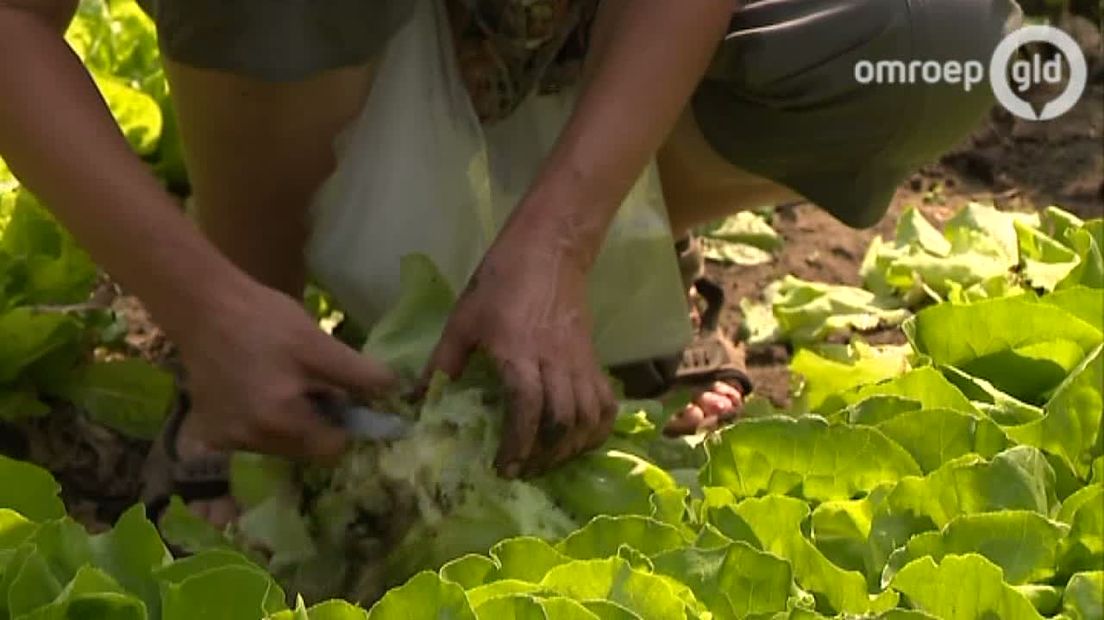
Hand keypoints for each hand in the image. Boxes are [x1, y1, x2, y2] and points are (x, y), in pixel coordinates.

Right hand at [176, 281, 396, 462]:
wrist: (203, 306)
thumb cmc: (264, 320)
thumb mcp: (317, 343)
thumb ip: (358, 374)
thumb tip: (395, 390)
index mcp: (279, 421)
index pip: (332, 448)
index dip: (344, 424)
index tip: (341, 397)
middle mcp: (250, 441)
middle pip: (306, 449)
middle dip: (316, 421)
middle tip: (309, 382)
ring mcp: (227, 440)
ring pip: (280, 445)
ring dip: (290, 421)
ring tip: (281, 380)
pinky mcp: (211, 431)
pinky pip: (253, 436)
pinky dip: (263, 419)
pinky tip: (257, 387)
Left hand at [425, 234, 617, 478]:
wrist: (549, 251)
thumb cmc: (500, 283)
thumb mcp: (463, 320)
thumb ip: (442, 363)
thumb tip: (417, 401)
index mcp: (519, 352)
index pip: (527, 407)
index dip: (518, 443)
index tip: (505, 468)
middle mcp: (555, 362)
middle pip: (562, 421)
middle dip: (544, 455)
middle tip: (524, 471)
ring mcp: (580, 362)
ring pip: (587, 417)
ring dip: (570, 447)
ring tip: (548, 461)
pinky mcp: (594, 360)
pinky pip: (606, 403)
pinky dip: (597, 429)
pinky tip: (580, 442)